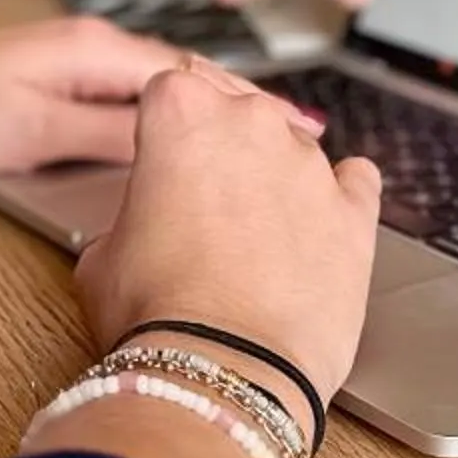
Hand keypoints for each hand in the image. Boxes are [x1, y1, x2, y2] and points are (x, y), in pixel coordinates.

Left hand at [0, 16, 321, 177]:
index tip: (302, 129)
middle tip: (306, 141)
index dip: (251, 105)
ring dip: (216, 111)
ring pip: (168, 88)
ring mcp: (80, 58)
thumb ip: (110, 134)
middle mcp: (97, 44)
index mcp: (98, 49)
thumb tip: (177, 145)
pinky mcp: (64, 78)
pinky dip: (178, 114)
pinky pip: (139, 95)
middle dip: (248, 106)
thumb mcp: (37, 129)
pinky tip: (196, 138)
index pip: (195, 78)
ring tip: (268, 142)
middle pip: (191, 77)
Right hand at [77, 60, 380, 407]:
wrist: (224, 368)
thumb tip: (141, 233)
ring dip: (275, 177)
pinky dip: (340, 196)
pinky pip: (356, 180)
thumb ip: (129, 217)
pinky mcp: (355, 212)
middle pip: (237, 107)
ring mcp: (311, 164)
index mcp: (182, 111)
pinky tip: (321, 223)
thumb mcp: (101, 254)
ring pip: (293, 145)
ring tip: (255, 238)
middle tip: (203, 204)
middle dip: (221, 147)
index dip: (163, 129)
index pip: (171, 88)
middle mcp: (252, 122)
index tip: (163, 159)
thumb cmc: (156, 311)